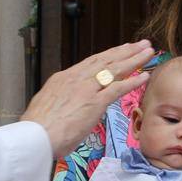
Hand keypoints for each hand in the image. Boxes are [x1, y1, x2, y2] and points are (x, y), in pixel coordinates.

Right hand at [22, 40, 152, 157]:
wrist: (33, 137)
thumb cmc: (37, 128)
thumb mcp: (47, 106)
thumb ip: (61, 102)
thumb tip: (66, 106)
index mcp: (63, 78)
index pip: (91, 63)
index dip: (110, 55)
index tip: (122, 49)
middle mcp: (76, 79)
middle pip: (106, 60)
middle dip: (126, 50)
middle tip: (141, 43)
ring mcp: (86, 89)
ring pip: (115, 69)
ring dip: (134, 60)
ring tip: (148, 52)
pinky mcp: (94, 103)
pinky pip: (117, 89)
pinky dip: (133, 81)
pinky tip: (144, 77)